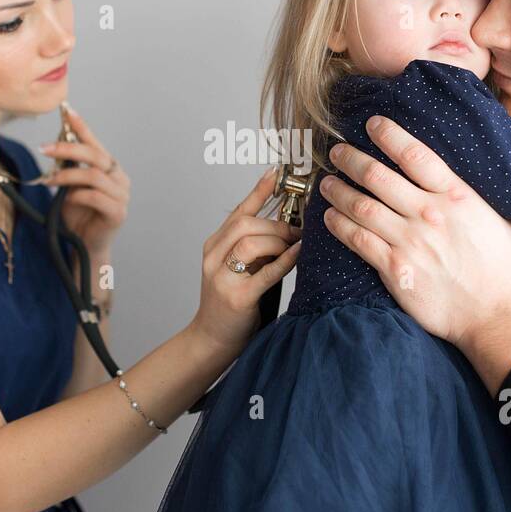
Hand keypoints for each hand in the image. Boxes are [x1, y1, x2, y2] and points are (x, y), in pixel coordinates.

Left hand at [41, 105, 129, 255]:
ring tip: (49, 179)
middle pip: (95, 156)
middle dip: (68, 148)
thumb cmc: (78, 214)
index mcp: (110, 169)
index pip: (95, 143)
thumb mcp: (69, 186)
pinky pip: (96, 197)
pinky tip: (66, 199)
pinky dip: (77, 195)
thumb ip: (68, 166)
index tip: (67, 112)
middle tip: (45, 148)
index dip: (82, 127)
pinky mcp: (118, 213)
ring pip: (94, 176)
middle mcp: (120, 179)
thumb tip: (54, 143)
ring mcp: (122, 196)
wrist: (85, 245)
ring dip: (68, 175)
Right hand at [188, 167, 302, 354]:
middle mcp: (213, 256)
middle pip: (245, 224)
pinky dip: (285, 260)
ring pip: (251, 242)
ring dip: (279, 240)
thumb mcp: (237, 268)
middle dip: (276, 223)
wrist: (211, 339)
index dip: (258, 191)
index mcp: (214, 246)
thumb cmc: (231, 303)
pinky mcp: (236, 297)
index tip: (276, 173)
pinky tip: (299, 253)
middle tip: (298, 229)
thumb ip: (254, 249)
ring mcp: (221, 277)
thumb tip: (287, 227)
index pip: (237, 211)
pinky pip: (265, 272)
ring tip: (296, 245)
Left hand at [318, 118, 510, 346]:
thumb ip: (481, 195)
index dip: (389, 135)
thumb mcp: (503, 219)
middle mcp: (429, 214)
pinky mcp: (395, 268)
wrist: (493, 313)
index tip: (372, 125)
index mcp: (457, 197)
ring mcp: (410, 241)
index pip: (415, 155)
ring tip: (327, 183)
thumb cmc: (501, 268)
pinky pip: (358, 241)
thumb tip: (477, 173)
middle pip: (379, 176)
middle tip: (338, 152)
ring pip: (362, 206)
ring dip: (339, 191)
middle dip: (352, 160)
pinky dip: (340, 226)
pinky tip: (330, 219)